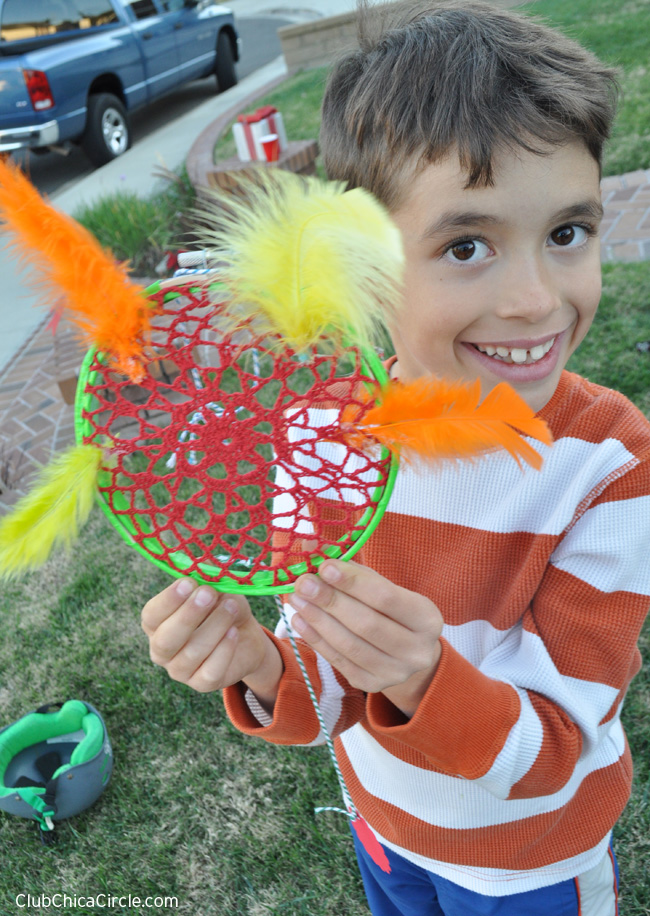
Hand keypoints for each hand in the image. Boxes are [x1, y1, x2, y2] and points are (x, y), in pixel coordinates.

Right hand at [141, 578, 282, 706]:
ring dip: (214, 627)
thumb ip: (208, 584)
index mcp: (156, 624)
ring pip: (191, 653)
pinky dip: (223, 650)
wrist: (245, 636)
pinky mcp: (201, 684)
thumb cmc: (222, 608)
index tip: (189, 583)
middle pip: (166, 639)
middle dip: (188, 615)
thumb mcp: (217, 591)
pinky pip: (209, 671)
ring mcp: (179, 670)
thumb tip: (205, 576)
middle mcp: (161, 649)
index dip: (168, 600)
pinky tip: (234, 633)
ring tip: (231, 607)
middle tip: (209, 594)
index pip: (151, 615)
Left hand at [287, 560, 442, 717]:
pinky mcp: (372, 685)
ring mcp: (396, 672)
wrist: (404, 650)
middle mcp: (417, 650)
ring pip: (350, 645)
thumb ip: (352, 570)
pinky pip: (339, 661)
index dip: (353, 582)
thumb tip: (312, 549)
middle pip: (367, 624)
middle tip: (303, 582)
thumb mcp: (381, 586)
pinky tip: (300, 619)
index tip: (325, 566)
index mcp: (427, 618)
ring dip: (318, 619)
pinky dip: (315, 639)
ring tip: (296, 598)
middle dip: (330, 601)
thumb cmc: (390, 610)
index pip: (386, 597)